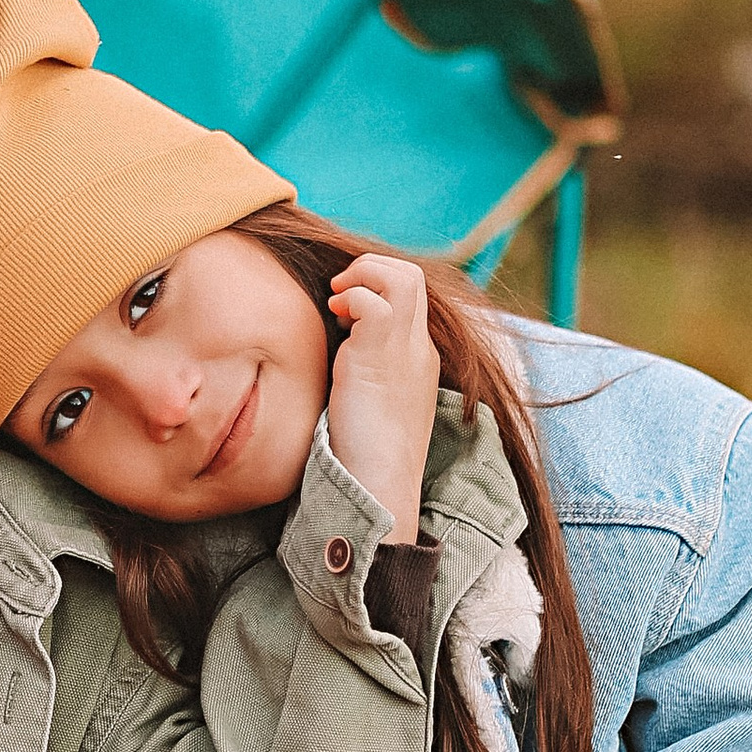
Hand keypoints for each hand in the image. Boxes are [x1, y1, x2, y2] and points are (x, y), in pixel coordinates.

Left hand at [324, 250, 439, 544]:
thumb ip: (362, 375)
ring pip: (403, 276)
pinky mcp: (380, 355)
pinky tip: (333, 319)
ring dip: (363, 274)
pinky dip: (352, 296)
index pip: (410, 297)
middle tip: (339, 292)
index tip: (343, 309)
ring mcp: (404, 349)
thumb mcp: (369, 403)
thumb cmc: (366, 454)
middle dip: (371, 268)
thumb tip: (334, 358)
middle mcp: (417, 348)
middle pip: (412, 276)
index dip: (376, 287)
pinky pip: (374, 301)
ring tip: (337, 298)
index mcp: (418, 358)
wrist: (380, 483)